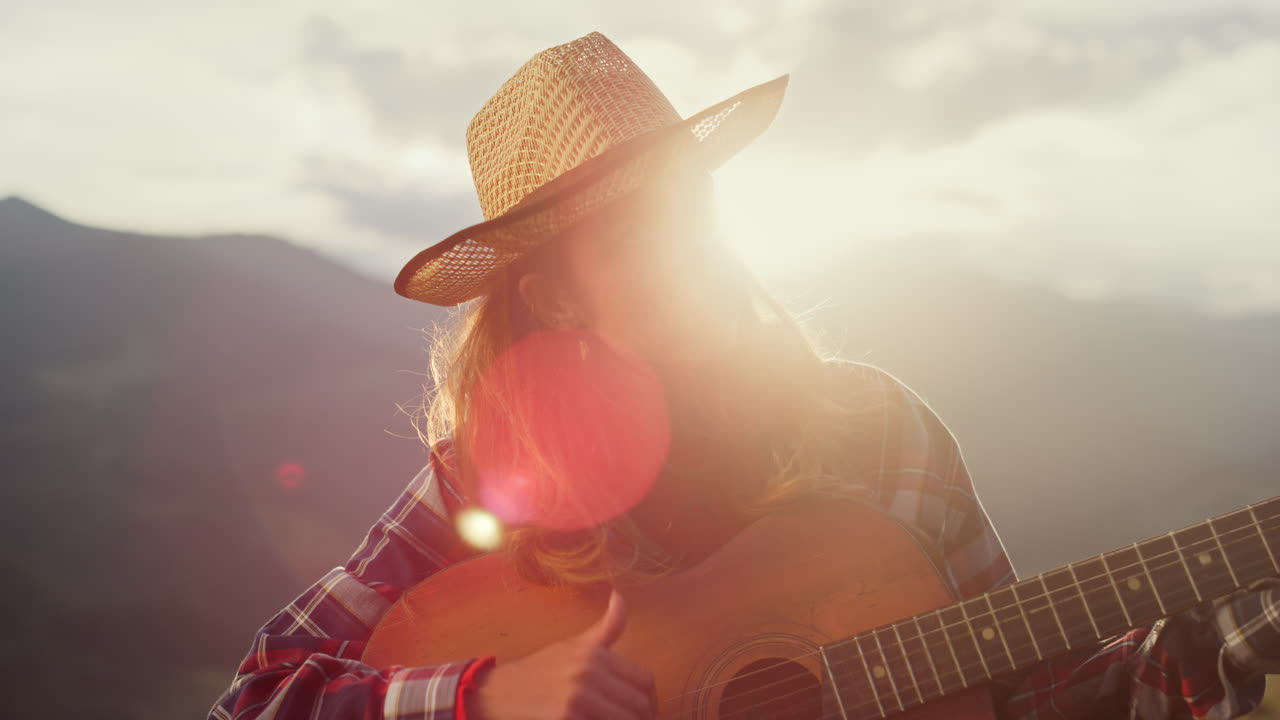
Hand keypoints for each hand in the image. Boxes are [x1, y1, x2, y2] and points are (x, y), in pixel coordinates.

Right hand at [468, 589, 658, 719]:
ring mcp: (576, 699)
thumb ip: (605, 629)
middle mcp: (588, 673)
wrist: (495, 694)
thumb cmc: (538, 672)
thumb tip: (620, 596)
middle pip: (638, 706)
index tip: (646, 712)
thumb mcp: (572, 645)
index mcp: (594, 654)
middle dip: (641, 719)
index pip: (645, 680)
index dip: (651, 701)